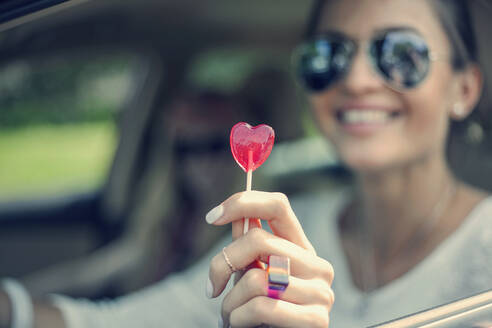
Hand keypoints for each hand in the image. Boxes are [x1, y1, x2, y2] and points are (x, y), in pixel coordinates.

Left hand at [207, 191, 334, 327]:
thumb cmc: (260, 313)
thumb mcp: (252, 274)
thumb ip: (247, 246)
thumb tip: (233, 214)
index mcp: (302, 249)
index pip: (278, 205)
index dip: (243, 203)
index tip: (212, 217)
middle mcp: (317, 265)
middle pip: (259, 240)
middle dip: (223, 263)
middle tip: (212, 287)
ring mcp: (321, 292)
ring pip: (256, 279)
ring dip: (230, 302)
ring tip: (231, 314)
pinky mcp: (316, 320)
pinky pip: (262, 307)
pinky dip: (238, 318)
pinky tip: (239, 324)